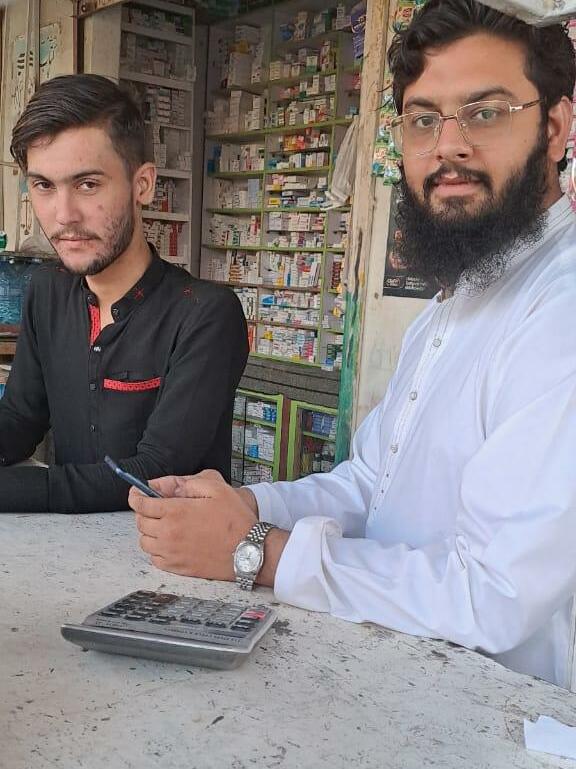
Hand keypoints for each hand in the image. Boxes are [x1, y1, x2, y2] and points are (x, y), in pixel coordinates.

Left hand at [128, 470, 257, 579]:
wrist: (249, 550)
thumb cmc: (236, 520)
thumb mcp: (216, 489)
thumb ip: (187, 484)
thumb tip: (163, 485)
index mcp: (176, 512)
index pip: (141, 504)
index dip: (136, 496)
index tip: (136, 493)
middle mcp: (169, 534)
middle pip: (140, 523)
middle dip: (145, 512)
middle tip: (157, 508)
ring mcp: (172, 553)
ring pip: (145, 542)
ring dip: (150, 532)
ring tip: (165, 526)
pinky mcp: (178, 568)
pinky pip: (155, 559)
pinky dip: (157, 550)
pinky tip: (170, 543)